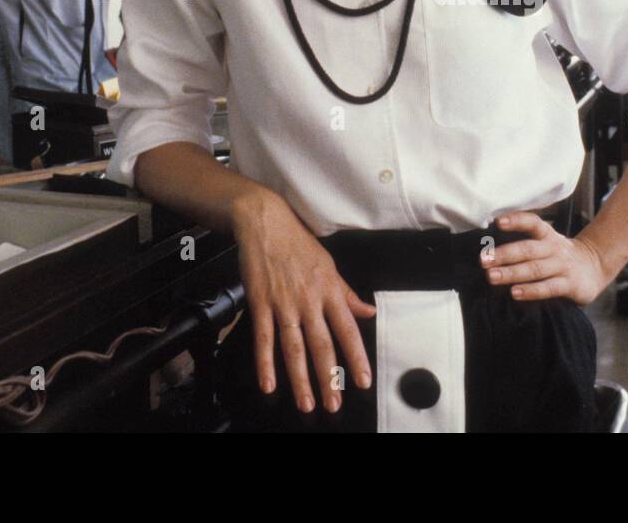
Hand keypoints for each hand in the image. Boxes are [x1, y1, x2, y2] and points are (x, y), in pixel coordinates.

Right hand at [232, 191, 375, 412]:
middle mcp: (309, 300)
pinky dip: (265, 363)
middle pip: (321, 346)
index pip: (347, 330)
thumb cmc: (298, 243)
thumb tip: (367, 312)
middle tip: (333, 404)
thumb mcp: (329, 265)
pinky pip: (264, 338)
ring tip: (306, 403)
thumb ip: (346, 293)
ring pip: (294, 348)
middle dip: (328, 378)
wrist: (265, 222)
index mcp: (329, 291)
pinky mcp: (260, 304)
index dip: (356, 357)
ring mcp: (283, 304)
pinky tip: (269, 384)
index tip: (362, 380)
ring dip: (300, 379)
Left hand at [482, 211, 611, 304]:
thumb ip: (525, 243)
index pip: (532, 223)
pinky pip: (549, 288)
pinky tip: (515, 293)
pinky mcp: (570, 285)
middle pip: (527, 249)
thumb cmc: (559, 255)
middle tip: (483, 260)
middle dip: (504, 254)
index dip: (516, 221)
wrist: (595, 266)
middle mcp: (554, 248)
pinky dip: (531, 291)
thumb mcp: (546, 242)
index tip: (497, 222)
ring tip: (492, 276)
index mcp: (547, 235)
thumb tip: (490, 250)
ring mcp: (562, 266)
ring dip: (512, 273)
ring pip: (535, 269)